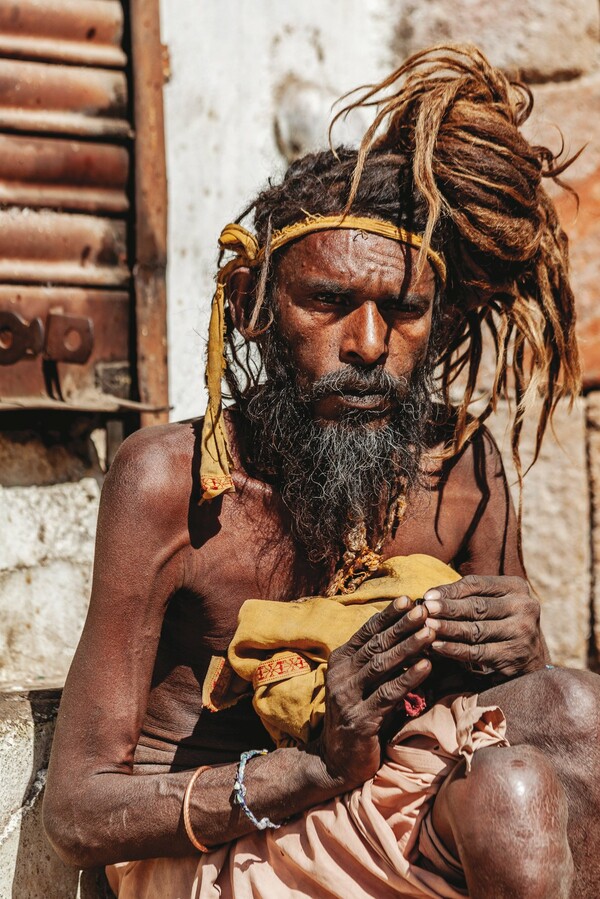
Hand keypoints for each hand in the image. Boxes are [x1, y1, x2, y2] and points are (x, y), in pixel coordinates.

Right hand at [319, 598, 432, 788]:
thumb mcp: (363, 685)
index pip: (367, 632)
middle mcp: (341, 675)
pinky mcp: (361, 720)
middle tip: (424, 609)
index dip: (389, 615)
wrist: (336, 762)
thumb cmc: (358, 717)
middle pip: (376, 645)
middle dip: (402, 625)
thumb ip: (379, 663)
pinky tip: (427, 667)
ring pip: (382, 665)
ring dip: (408, 646)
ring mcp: (347, 697)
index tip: (410, 598)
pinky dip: (409, 678)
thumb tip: (410, 635)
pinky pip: (388, 694)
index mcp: (341, 661)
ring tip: (430, 631)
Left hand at [422, 575, 544, 677]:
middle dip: (447, 608)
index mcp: (516, 587)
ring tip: (427, 627)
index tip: (427, 596)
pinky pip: (477, 652)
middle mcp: (524, 607)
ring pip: (476, 630)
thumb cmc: (501, 623)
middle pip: (477, 606)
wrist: (532, 659)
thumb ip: (468, 596)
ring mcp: (521, 632)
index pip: (477, 584)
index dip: (450, 590)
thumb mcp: (492, 603)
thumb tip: (430, 596)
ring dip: (448, 628)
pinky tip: (437, 646)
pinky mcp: (514, 656)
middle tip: (424, 609)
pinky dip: (454, 649)